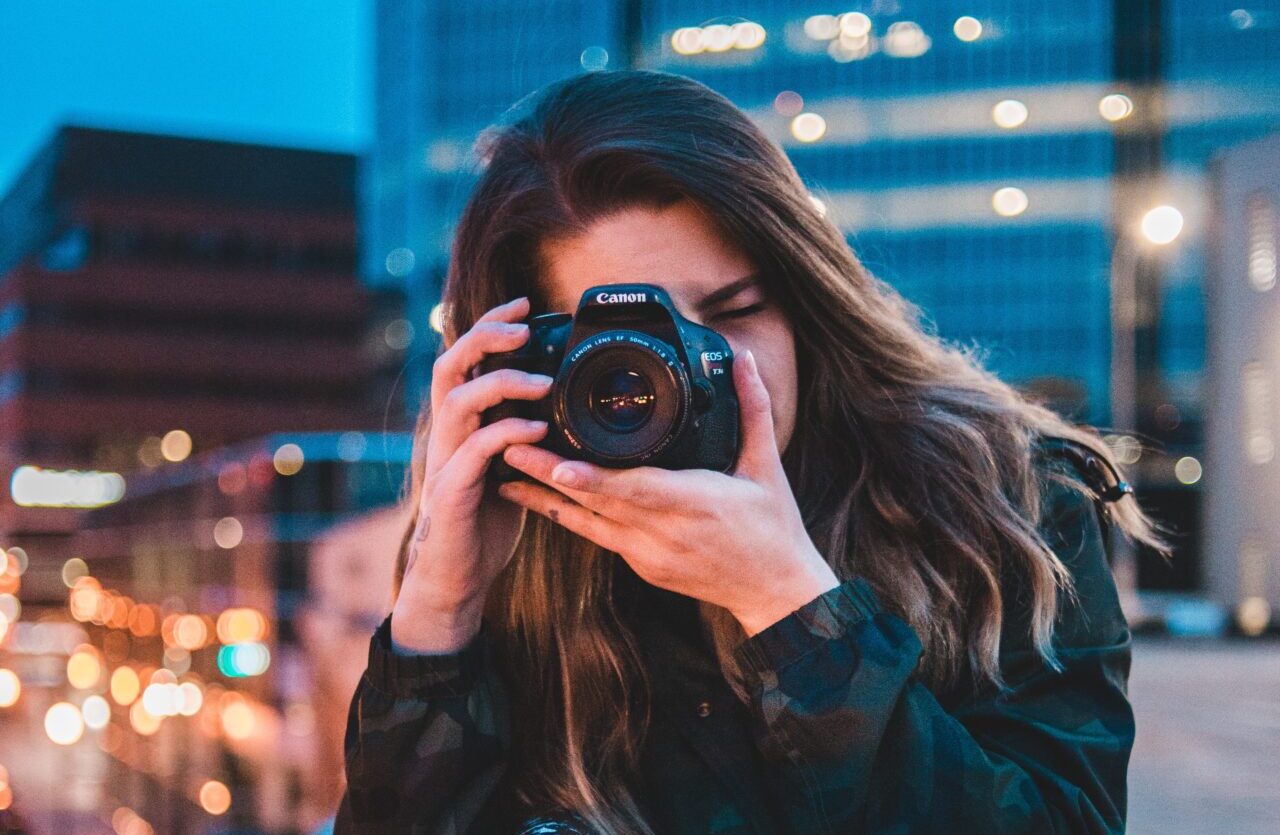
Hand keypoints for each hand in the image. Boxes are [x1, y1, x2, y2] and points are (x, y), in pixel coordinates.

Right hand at [391, 296, 552, 652]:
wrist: (457, 576)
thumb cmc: (485, 521)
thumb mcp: (508, 466)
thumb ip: (520, 431)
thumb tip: (557, 400)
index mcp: (459, 424)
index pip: (464, 360)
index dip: (490, 327)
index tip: (525, 305)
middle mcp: (446, 434)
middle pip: (449, 364)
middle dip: (485, 337)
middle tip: (523, 325)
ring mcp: (445, 460)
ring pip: (458, 400)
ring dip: (502, 383)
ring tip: (543, 382)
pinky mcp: (453, 491)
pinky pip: (475, 450)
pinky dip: (508, 432)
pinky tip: (539, 427)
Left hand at [497, 349, 839, 636]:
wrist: (775, 593)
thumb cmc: (773, 528)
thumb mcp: (766, 465)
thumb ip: (752, 408)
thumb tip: (745, 358)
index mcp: (695, 503)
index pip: (636, 489)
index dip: (594, 478)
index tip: (557, 462)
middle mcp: (664, 532)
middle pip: (597, 503)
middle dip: (549, 475)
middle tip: (508, 447)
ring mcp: (648, 554)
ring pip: (586, 524)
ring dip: (544, 498)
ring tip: (505, 472)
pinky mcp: (641, 565)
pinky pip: (596, 537)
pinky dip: (567, 516)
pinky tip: (538, 498)